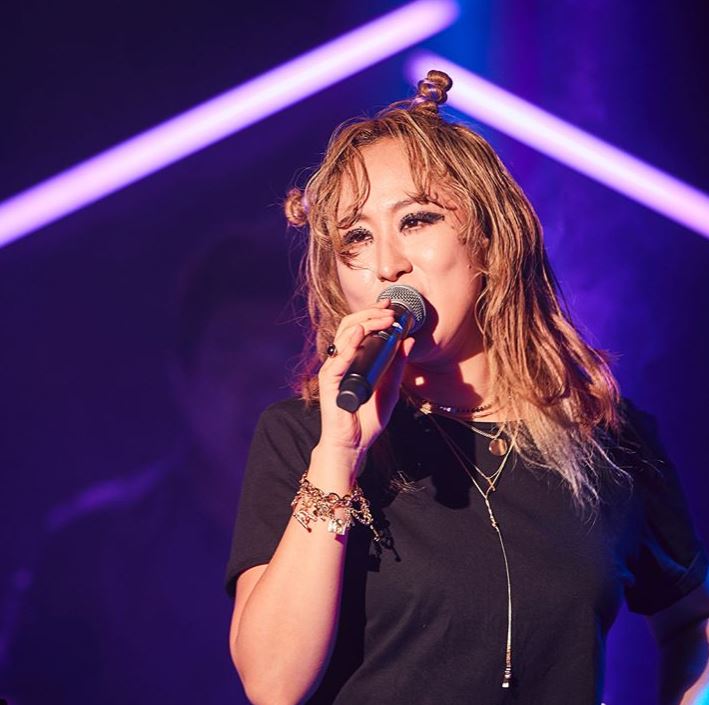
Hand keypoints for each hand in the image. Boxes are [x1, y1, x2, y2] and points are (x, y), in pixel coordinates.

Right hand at [317, 298, 414, 472]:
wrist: (353, 445)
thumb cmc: (366, 420)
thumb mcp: (390, 390)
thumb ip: (398, 366)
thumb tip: (408, 340)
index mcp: (354, 360)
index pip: (359, 328)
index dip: (373, 313)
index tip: (390, 305)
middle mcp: (341, 361)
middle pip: (350, 326)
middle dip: (370, 314)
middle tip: (390, 311)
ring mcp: (334, 371)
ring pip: (342, 336)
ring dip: (363, 323)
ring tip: (381, 319)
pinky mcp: (329, 383)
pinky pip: (337, 360)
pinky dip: (348, 346)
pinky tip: (359, 336)